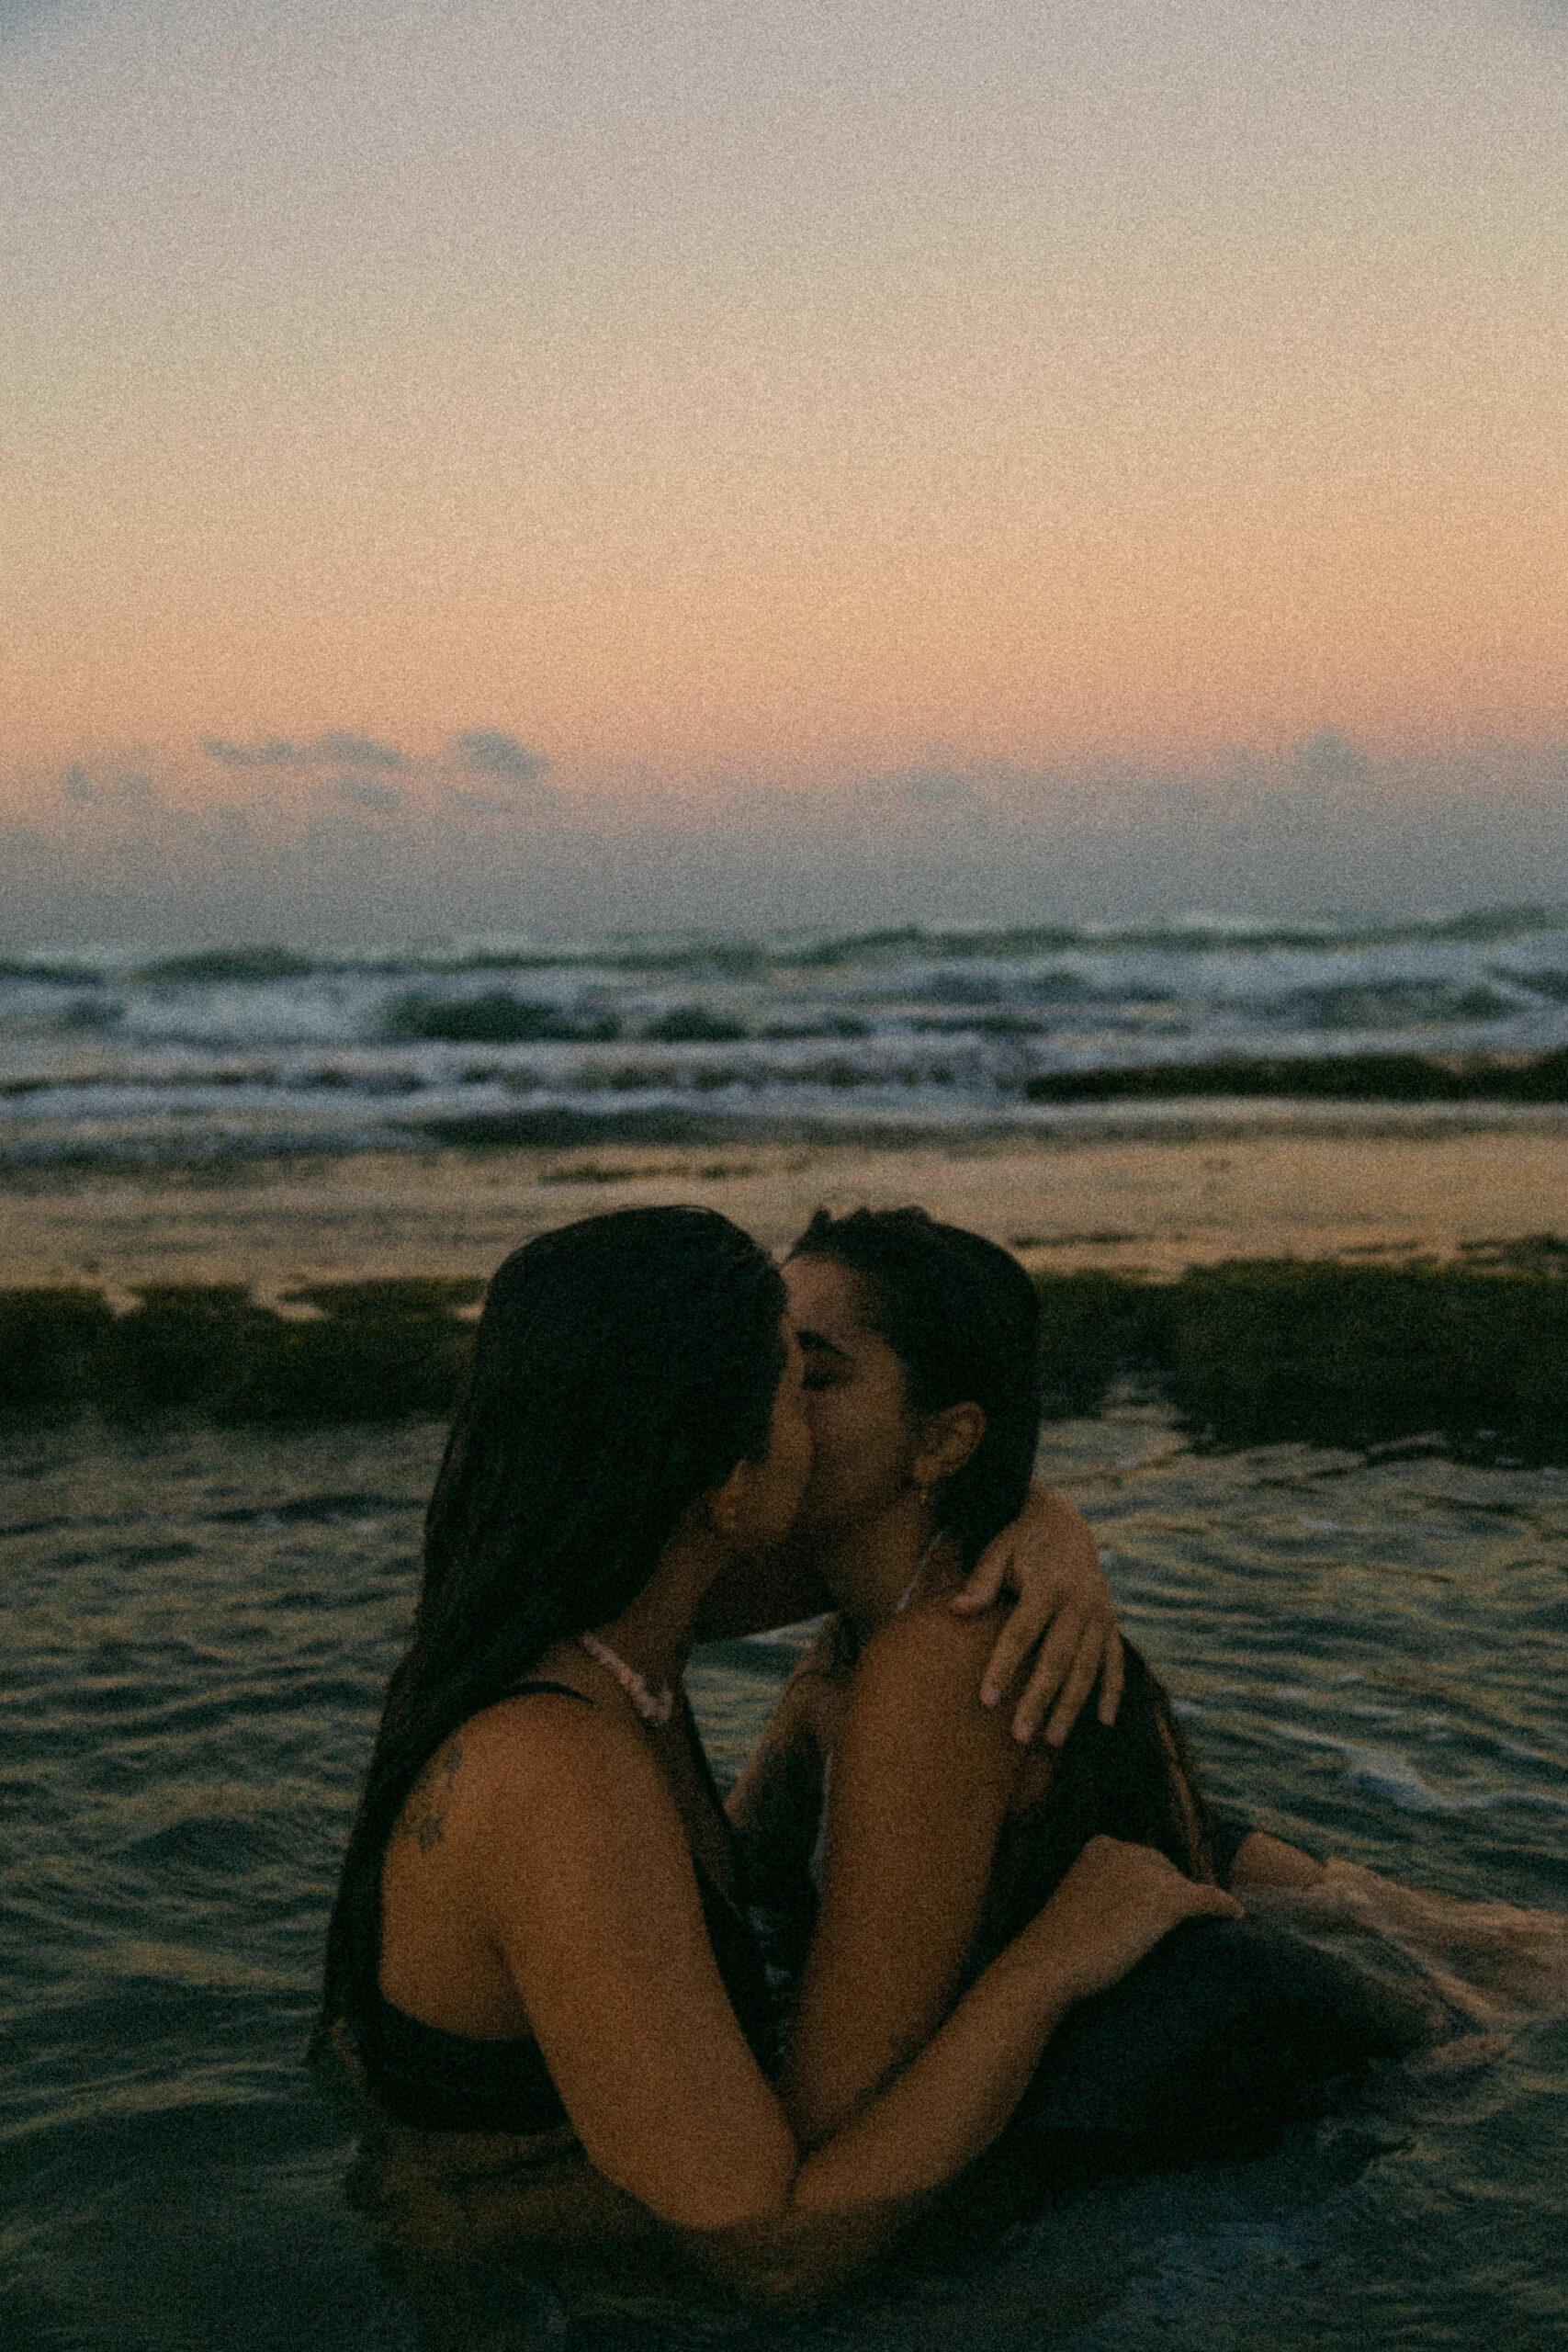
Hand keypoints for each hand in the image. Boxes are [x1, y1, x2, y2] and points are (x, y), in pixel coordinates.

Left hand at [951, 1484, 1124, 1746]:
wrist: (1062, 1521)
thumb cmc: (1018, 1539)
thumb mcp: (997, 1550)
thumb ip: (981, 1581)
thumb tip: (956, 1610)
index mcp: (1048, 1585)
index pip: (1021, 1634)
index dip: (1003, 1667)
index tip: (986, 1700)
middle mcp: (1079, 1602)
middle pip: (1057, 1659)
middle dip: (1039, 1700)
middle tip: (1020, 1736)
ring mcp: (1099, 1614)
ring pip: (1087, 1668)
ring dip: (1071, 1706)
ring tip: (1053, 1741)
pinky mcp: (1110, 1621)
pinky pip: (1115, 1661)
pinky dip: (1112, 1690)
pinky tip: (1104, 1722)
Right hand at [1023, 1834, 1242, 2006]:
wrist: (1048, 1964)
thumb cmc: (1057, 1944)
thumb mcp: (1078, 1899)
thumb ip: (1105, 1889)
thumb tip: (1134, 1908)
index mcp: (1102, 1845)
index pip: (1143, 1860)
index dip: (1152, 1887)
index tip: (1152, 1912)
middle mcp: (1127, 1849)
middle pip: (1166, 1871)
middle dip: (1169, 1897)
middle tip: (1165, 1932)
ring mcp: (1146, 1873)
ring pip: (1185, 1888)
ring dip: (1190, 1908)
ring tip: (1196, 1931)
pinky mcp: (1164, 1900)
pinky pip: (1206, 1898)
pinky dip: (1223, 1906)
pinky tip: (1236, 1916)